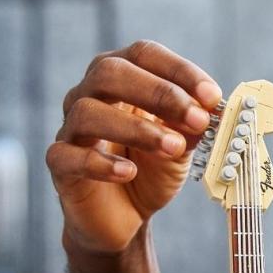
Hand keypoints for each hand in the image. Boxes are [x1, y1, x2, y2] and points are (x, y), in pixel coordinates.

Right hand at [47, 40, 224, 255]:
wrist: (126, 218)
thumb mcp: (180, 145)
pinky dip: (101, 163)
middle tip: (196, 119)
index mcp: (121, 78)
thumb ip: (189, 126)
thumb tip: (207, 110)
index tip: (212, 96)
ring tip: (172, 148)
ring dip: (137, 128)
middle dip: (159, 93)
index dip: (179, 70)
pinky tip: (128, 172)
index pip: (144, 55)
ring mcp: (71, 128)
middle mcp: (90, 94)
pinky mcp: (60, 163)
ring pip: (88, 112)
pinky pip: (68, 155)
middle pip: (110, 72)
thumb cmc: (151, 171)